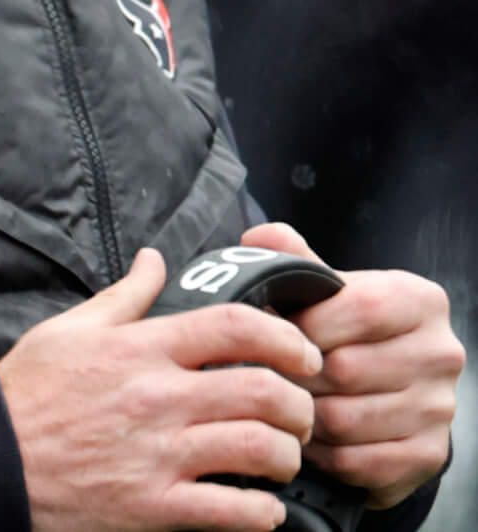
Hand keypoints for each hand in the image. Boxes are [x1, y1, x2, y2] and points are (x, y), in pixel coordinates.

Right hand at [0, 247, 321, 531]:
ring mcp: (157, 455)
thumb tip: (155, 259)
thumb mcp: (68, 329)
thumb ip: (124, 296)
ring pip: (259, 449)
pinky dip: (263, 513)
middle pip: (264, 391)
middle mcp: (156, 398)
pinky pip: (233, 512)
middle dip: (299, 404)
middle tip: (299, 413)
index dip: (285, 338)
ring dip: (286, 456)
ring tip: (282, 458)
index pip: (234, 326)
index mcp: (138, 349)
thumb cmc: (27, 393)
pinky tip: (262, 508)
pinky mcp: (153, 506)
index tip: (302, 354)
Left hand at [239, 222, 461, 509]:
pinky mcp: (429, 455)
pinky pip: (357, 461)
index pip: (360, 307)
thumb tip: (260, 239)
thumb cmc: (345, 330)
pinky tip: (310, 436)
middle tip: (272, 373)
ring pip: (345, 419)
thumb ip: (295, 262)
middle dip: (296, 373)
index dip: (306, 323)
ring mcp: (441, 408)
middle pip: (346, 369)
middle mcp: (441, 353)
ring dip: (304, 415)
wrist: (387, 389)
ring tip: (288, 402)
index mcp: (420, 301)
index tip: (279, 330)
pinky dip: (322, 453)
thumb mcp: (326, 289)